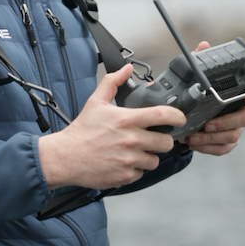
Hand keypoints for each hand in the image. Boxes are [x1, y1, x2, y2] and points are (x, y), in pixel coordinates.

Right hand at [38, 64, 185, 190]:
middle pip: (166, 142)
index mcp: (127, 120)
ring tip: (133, 152)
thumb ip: (113, 82)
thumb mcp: (96, 101)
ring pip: (155, 160)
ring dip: (148, 156)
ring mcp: (129, 159)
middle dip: (162, 140)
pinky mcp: (125, 175)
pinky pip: (141, 173)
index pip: (163, 116)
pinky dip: (135, 169)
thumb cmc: (82, 131)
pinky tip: (123, 162)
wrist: (66, 156)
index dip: (178, 116)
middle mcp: (131, 140)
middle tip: (152, 139)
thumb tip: (125, 70)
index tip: (179, 118)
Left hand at [185, 41, 244, 156]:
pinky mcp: (226, 142)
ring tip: (193, 136)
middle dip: (227, 123)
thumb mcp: (192, 75)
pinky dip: (208, 147)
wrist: (184, 115)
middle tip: (207, 124)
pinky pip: (223, 148)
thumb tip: (203, 46)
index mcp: (236, 92)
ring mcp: (234, 127)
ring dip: (212, 138)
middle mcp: (239, 110)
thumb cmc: (194, 92)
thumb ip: (198, 60)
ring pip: (233, 136)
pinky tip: (194, 144)